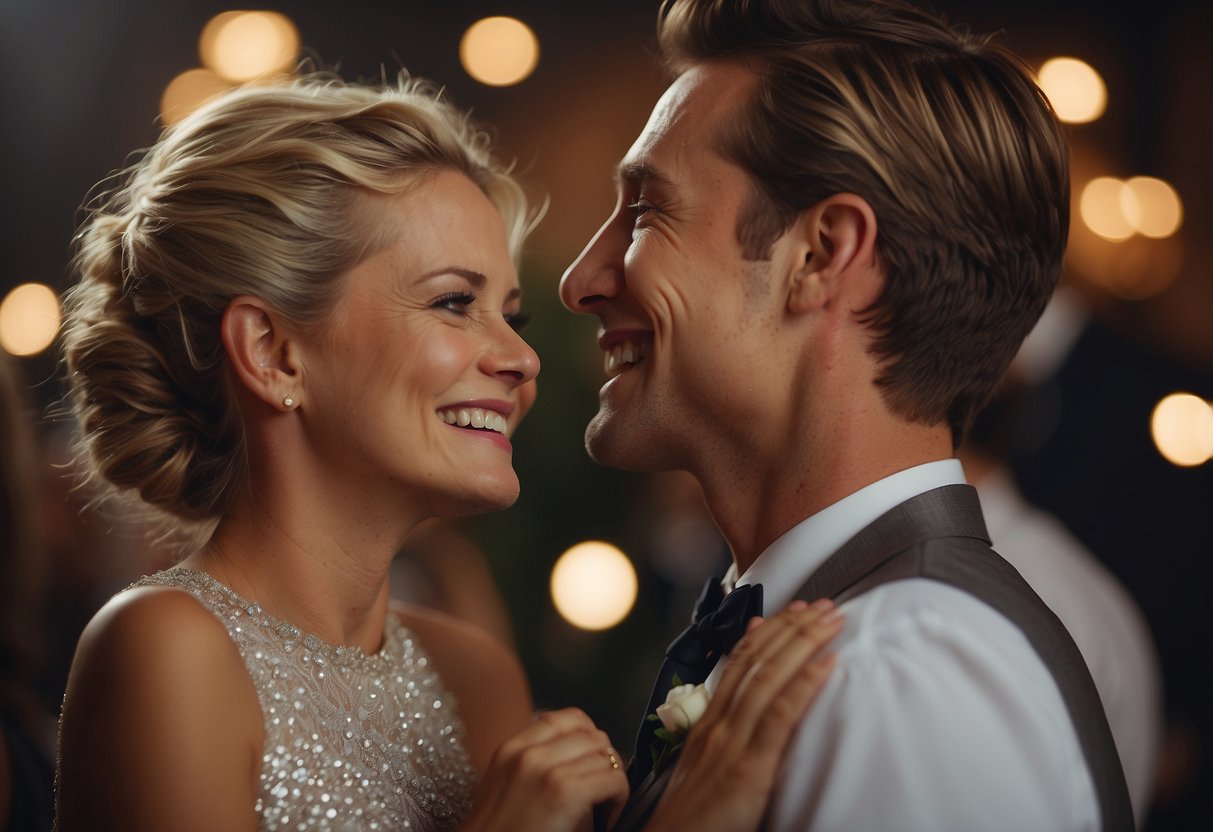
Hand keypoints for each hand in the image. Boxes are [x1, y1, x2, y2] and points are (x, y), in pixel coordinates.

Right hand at [462, 707, 627, 831]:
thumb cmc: (496, 831)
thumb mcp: (501, 784)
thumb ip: (527, 761)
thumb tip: (567, 754)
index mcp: (511, 748)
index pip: (564, 718)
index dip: (588, 733)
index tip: (593, 755)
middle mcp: (528, 754)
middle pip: (592, 736)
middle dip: (605, 760)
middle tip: (604, 784)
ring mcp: (547, 771)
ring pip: (605, 758)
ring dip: (613, 780)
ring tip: (607, 803)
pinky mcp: (565, 794)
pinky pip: (613, 780)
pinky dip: (619, 796)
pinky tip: (610, 813)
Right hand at [645, 599, 841, 831]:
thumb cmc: (691, 823)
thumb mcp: (704, 773)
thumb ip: (724, 744)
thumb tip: (748, 722)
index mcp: (707, 725)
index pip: (738, 663)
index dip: (767, 632)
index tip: (792, 610)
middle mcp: (717, 725)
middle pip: (756, 661)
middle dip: (792, 628)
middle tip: (824, 603)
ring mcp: (730, 744)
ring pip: (769, 678)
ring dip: (804, 642)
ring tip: (833, 620)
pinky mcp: (748, 770)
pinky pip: (780, 717)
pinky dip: (806, 684)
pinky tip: (828, 663)